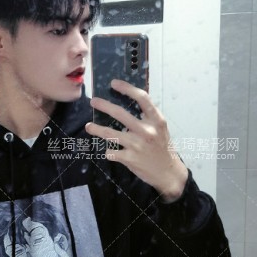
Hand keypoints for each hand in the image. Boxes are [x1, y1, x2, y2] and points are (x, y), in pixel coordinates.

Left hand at [85, 79, 187, 201]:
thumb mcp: (160, 129)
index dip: (127, 89)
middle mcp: (147, 131)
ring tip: (88, 126)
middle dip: (104, 106)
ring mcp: (137, 145)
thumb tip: (131, 100)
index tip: (114, 83)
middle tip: (93, 101)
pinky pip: (112, 152)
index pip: (142, 99)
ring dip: (97, 129)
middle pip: (121, 114)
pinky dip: (108, 151)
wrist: (168, 173)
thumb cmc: (162, 147)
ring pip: (111, 134)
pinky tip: (109, 151)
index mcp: (156, 121)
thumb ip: (148, 116)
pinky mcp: (130, 158)